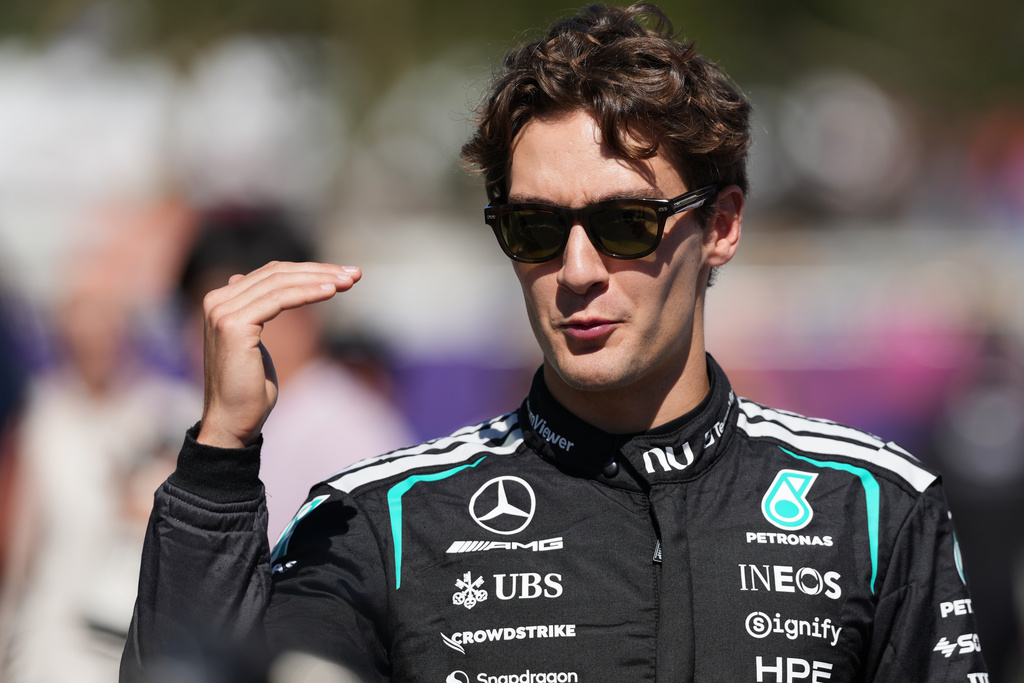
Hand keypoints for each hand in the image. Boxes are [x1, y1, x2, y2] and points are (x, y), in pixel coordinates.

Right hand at [196, 261, 360, 448]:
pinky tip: (331, 292)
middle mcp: (217, 301)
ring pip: (280, 284)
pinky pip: (279, 300)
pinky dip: (307, 294)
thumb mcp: (255, 342)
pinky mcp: (234, 325)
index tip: (343, 274)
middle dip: (320, 271)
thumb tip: (256, 285)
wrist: (233, 422)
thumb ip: (255, 311)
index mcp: (221, 301)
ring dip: (320, 279)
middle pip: (277, 274)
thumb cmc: (250, 389)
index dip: (308, 271)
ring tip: (350, 281)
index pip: (271, 274)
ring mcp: (222, 312)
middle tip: (355, 274)